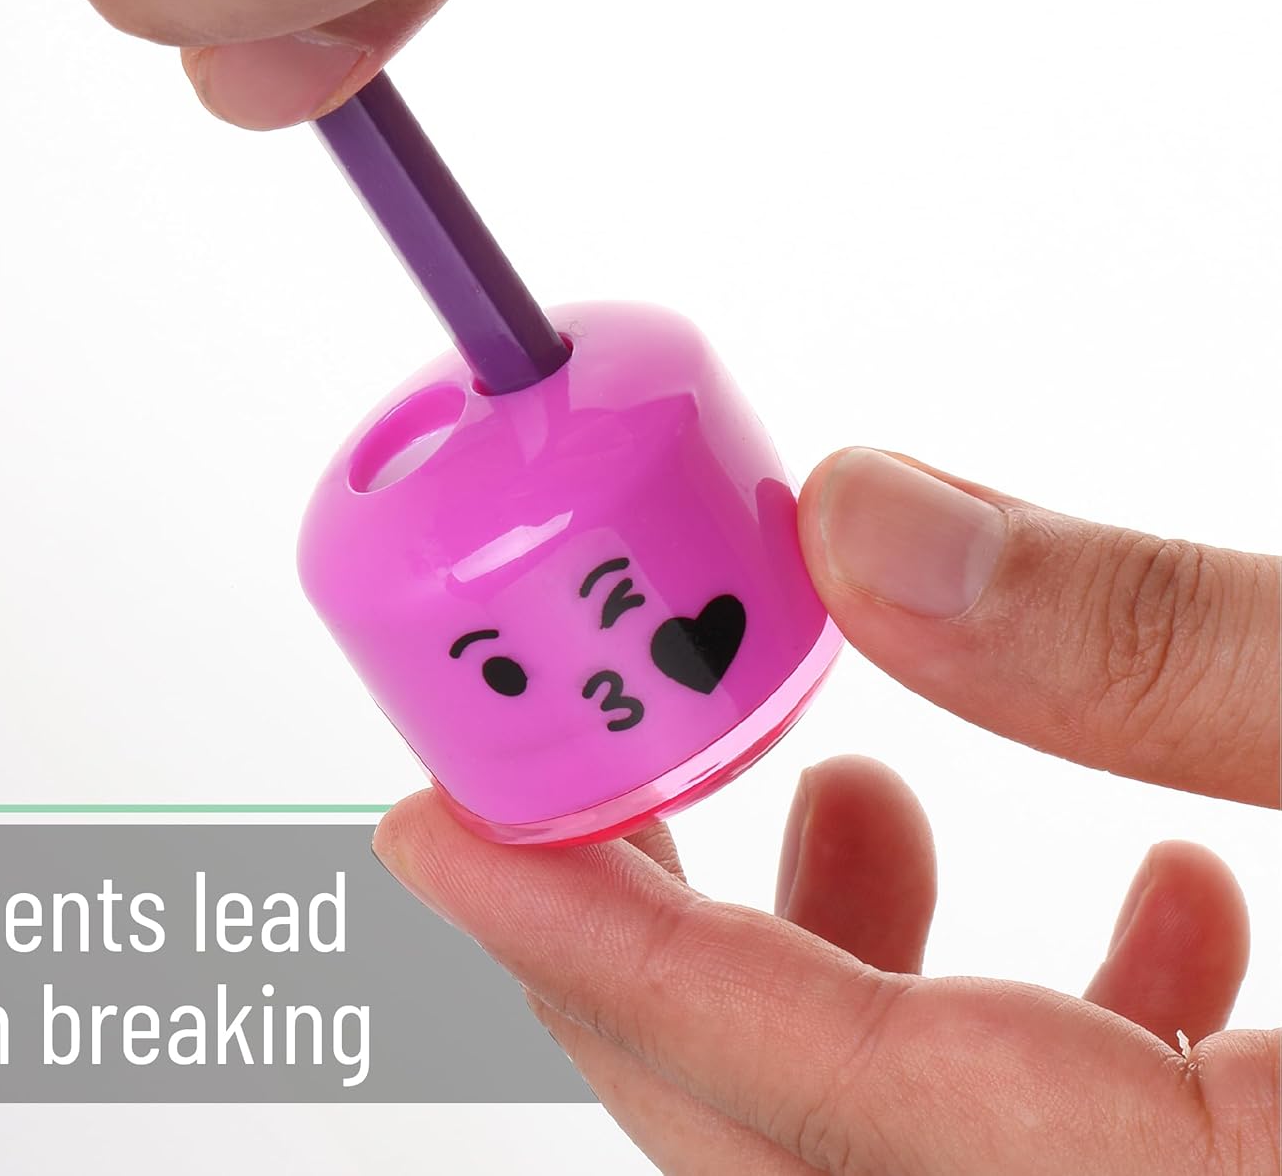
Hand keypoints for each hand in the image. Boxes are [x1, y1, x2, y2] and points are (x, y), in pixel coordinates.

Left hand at [374, 448, 1279, 1174]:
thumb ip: (1153, 645)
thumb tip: (865, 524)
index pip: (823, 1086)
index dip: (601, 947)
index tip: (435, 831)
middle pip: (810, 1136)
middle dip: (666, 941)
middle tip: (590, 775)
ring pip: (916, 1134)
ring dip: (845, 960)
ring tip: (860, 791)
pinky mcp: (1256, 1171)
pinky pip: (1067, 1125)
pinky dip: (1048, 1001)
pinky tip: (1153, 886)